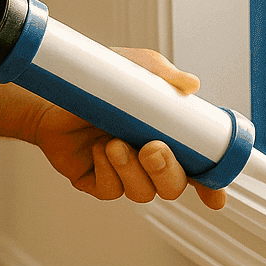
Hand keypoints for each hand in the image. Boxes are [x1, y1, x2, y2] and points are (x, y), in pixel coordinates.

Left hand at [23, 48, 227, 209]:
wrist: (50, 94)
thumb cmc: (95, 82)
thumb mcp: (132, 69)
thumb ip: (163, 75)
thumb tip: (191, 84)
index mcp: (167, 137)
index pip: (197, 167)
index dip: (209, 185)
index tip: (216, 196)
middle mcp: (147, 160)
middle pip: (173, 186)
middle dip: (167, 172)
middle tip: (152, 148)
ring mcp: (123, 173)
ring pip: (143, 193)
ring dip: (133, 170)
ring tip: (114, 143)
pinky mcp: (98, 181)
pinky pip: (111, 190)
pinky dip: (107, 171)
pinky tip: (99, 150)